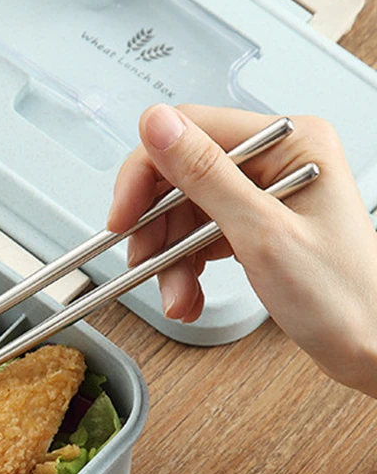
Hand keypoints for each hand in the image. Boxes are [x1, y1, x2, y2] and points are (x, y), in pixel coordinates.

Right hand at [107, 103, 376, 397]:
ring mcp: (263, 197)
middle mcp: (275, 161)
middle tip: (144, 264)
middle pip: (180, 178)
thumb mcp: (262, 234)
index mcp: (289, 142)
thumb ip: (205, 176)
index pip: (191, 132)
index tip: (122, 218)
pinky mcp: (253, 228)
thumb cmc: (341, 295)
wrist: (369, 347)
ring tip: (177, 297)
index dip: (146, 173)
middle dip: (157, 229)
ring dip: (168, 261)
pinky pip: (198, 240)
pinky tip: (189, 297)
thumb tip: (157, 126)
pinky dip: (184, 272)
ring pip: (183, 216)